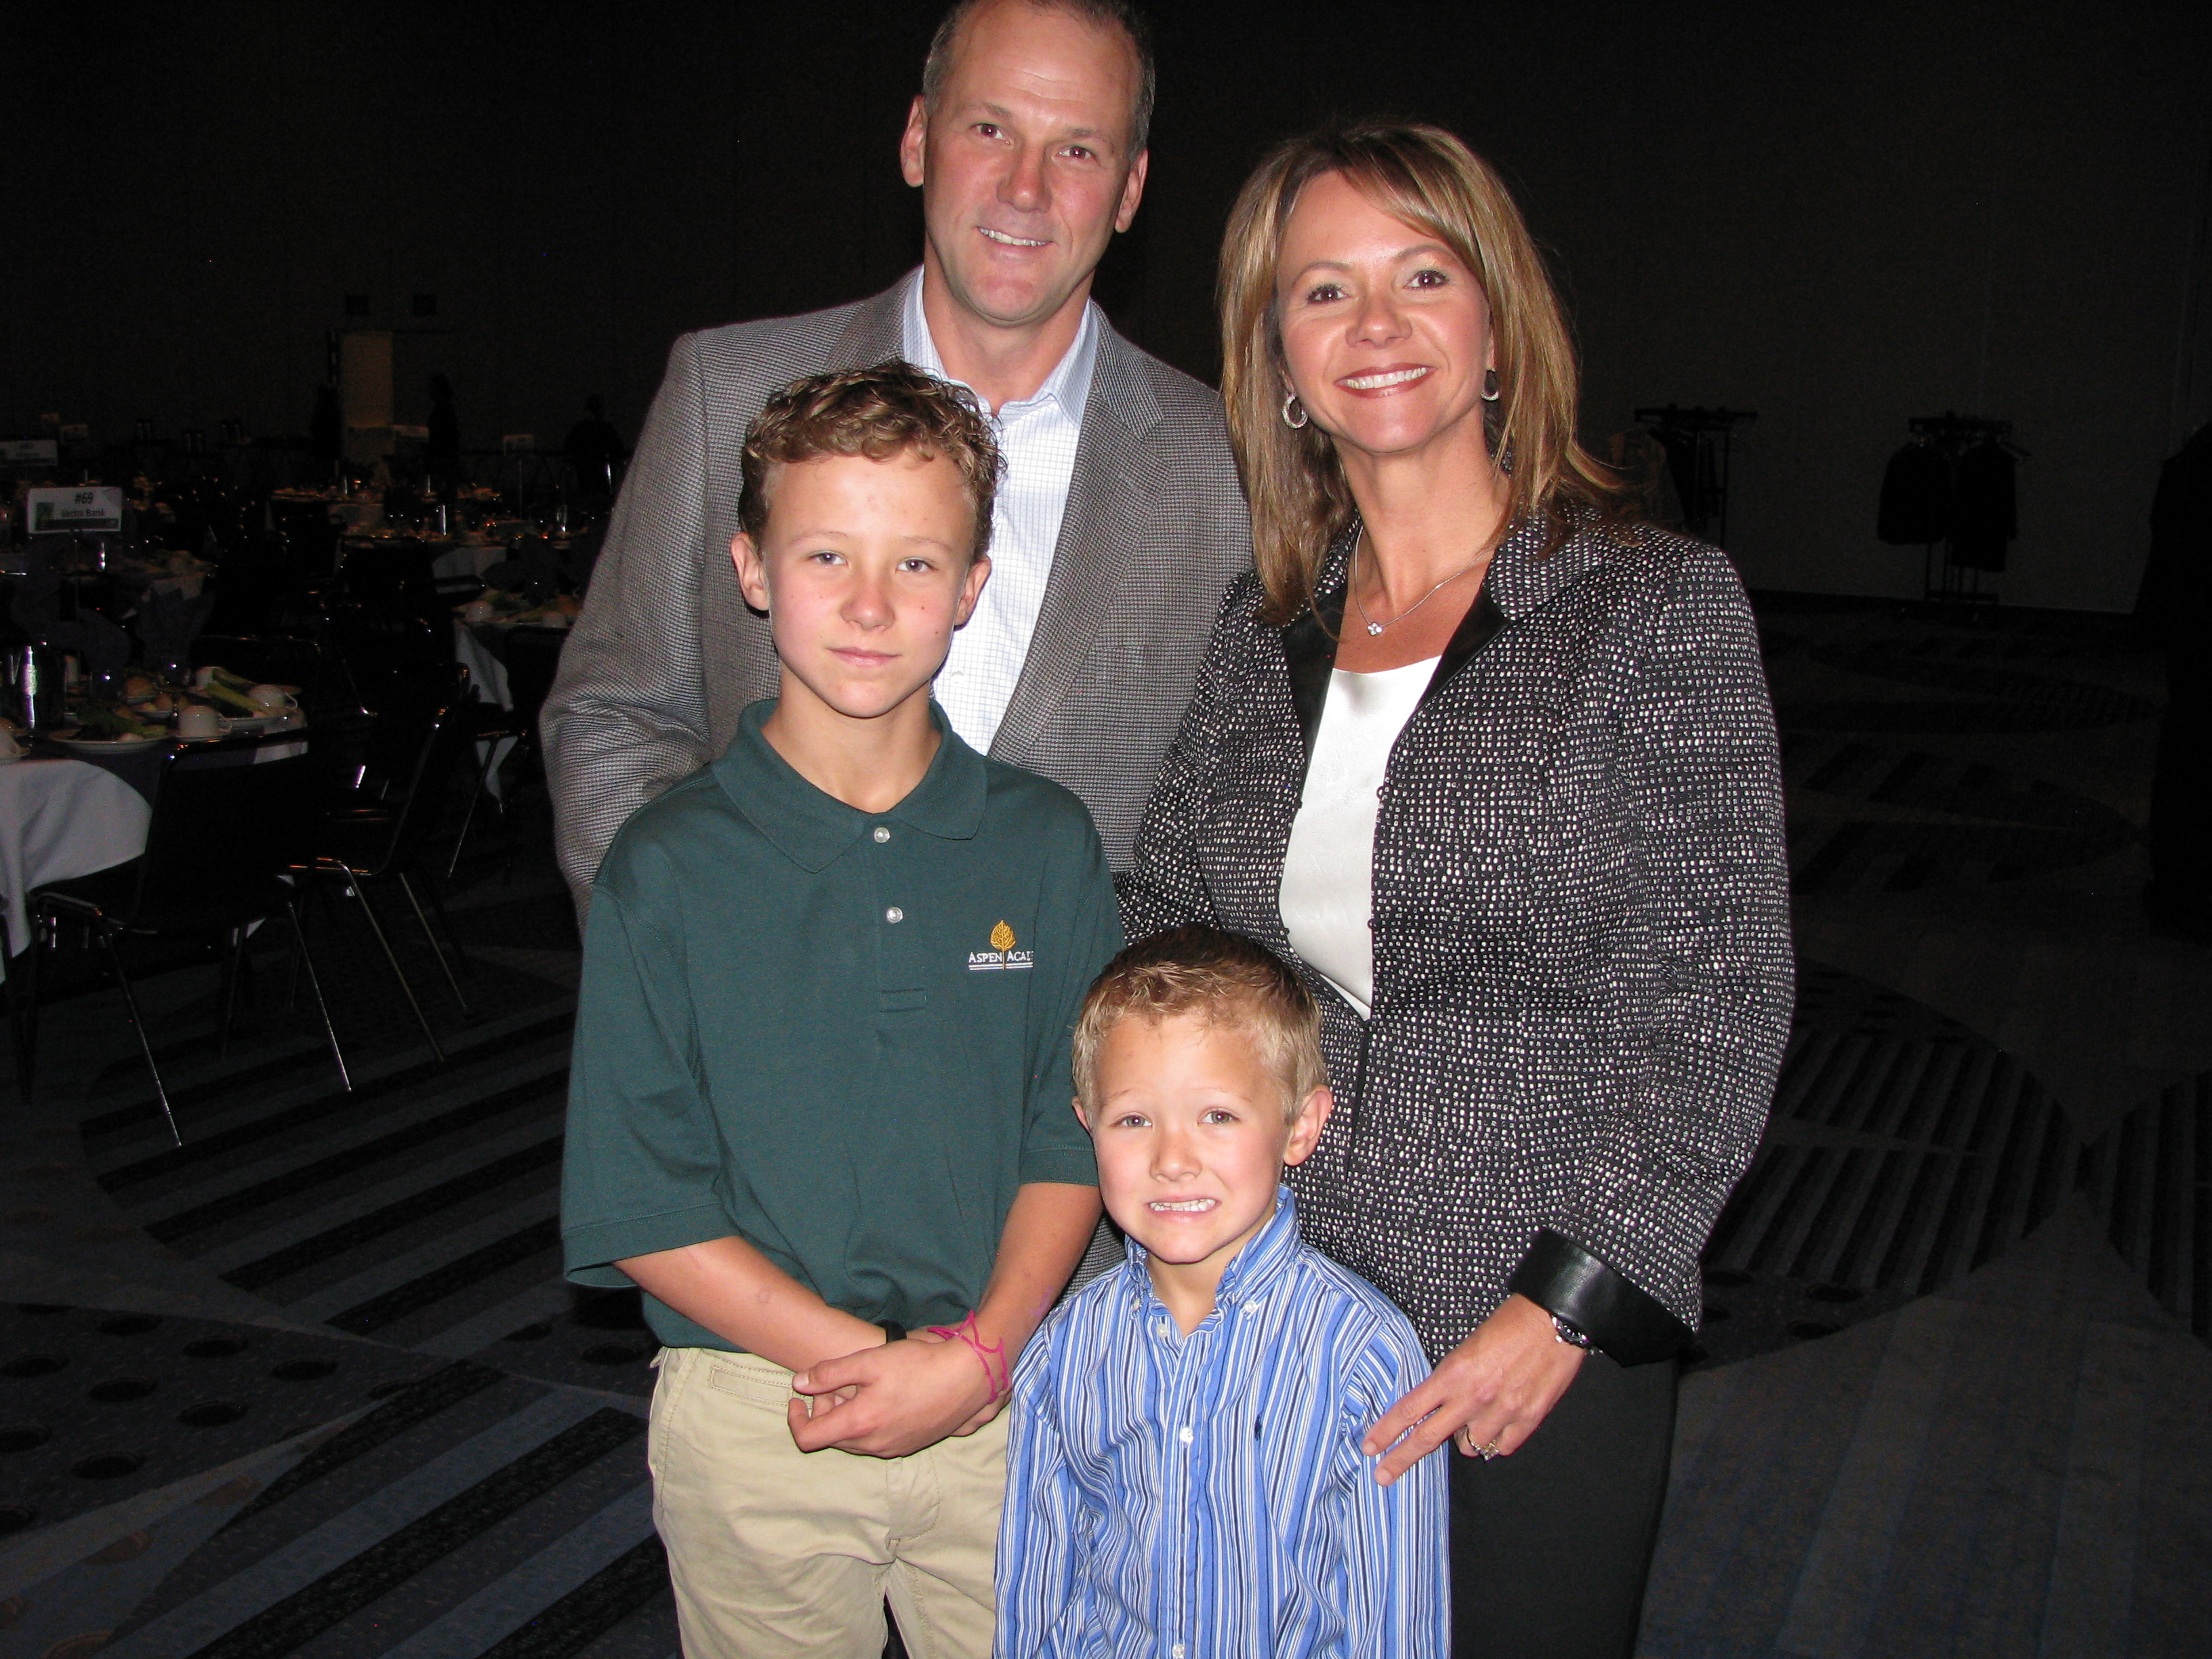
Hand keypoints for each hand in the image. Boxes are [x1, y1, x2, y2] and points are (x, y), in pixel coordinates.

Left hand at [787, 1330, 999, 1457]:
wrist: (968, 1377)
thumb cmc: (918, 1365)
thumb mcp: (869, 1361)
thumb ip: (830, 1373)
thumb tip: (799, 1384)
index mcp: (859, 1424)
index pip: (808, 1438)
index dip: (795, 1419)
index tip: (797, 1399)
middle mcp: (873, 1445)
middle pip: (831, 1438)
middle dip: (824, 1412)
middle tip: (835, 1383)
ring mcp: (893, 1448)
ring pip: (854, 1440)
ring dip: (846, 1417)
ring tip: (860, 1387)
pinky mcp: (910, 1445)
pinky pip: (876, 1441)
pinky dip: (867, 1423)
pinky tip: (883, 1397)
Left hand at [1360, 1294, 1586, 1484]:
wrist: (1554, 1320)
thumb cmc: (1510, 1325)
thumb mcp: (1468, 1346)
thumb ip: (1452, 1380)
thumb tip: (1442, 1407)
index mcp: (1453, 1374)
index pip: (1410, 1409)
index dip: (1386, 1431)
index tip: (1369, 1447)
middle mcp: (1473, 1398)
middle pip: (1427, 1439)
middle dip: (1400, 1460)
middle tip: (1382, 1475)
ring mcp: (1501, 1413)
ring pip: (1469, 1447)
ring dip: (1465, 1437)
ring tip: (1475, 1415)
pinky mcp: (1528, 1420)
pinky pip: (1501, 1447)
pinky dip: (1496, 1440)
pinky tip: (1499, 1423)